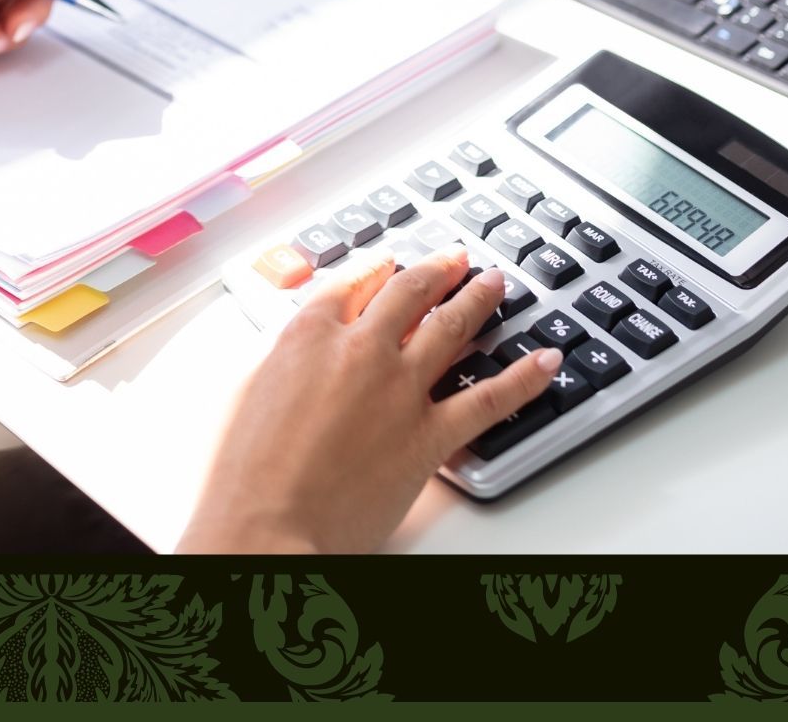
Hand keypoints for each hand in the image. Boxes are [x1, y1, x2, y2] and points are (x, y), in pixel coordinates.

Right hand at [176, 248, 560, 552]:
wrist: (268, 528)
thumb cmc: (243, 473)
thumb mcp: (243, 391)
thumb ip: (277, 362)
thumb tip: (293, 356)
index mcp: (308, 333)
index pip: (352, 282)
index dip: (377, 268)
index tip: (390, 262)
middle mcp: (360, 348)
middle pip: (408, 291)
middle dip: (436, 270)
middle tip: (455, 259)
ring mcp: (400, 388)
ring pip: (452, 327)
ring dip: (478, 299)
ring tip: (495, 284)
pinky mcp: (429, 435)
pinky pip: (490, 399)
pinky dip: (524, 378)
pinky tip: (544, 362)